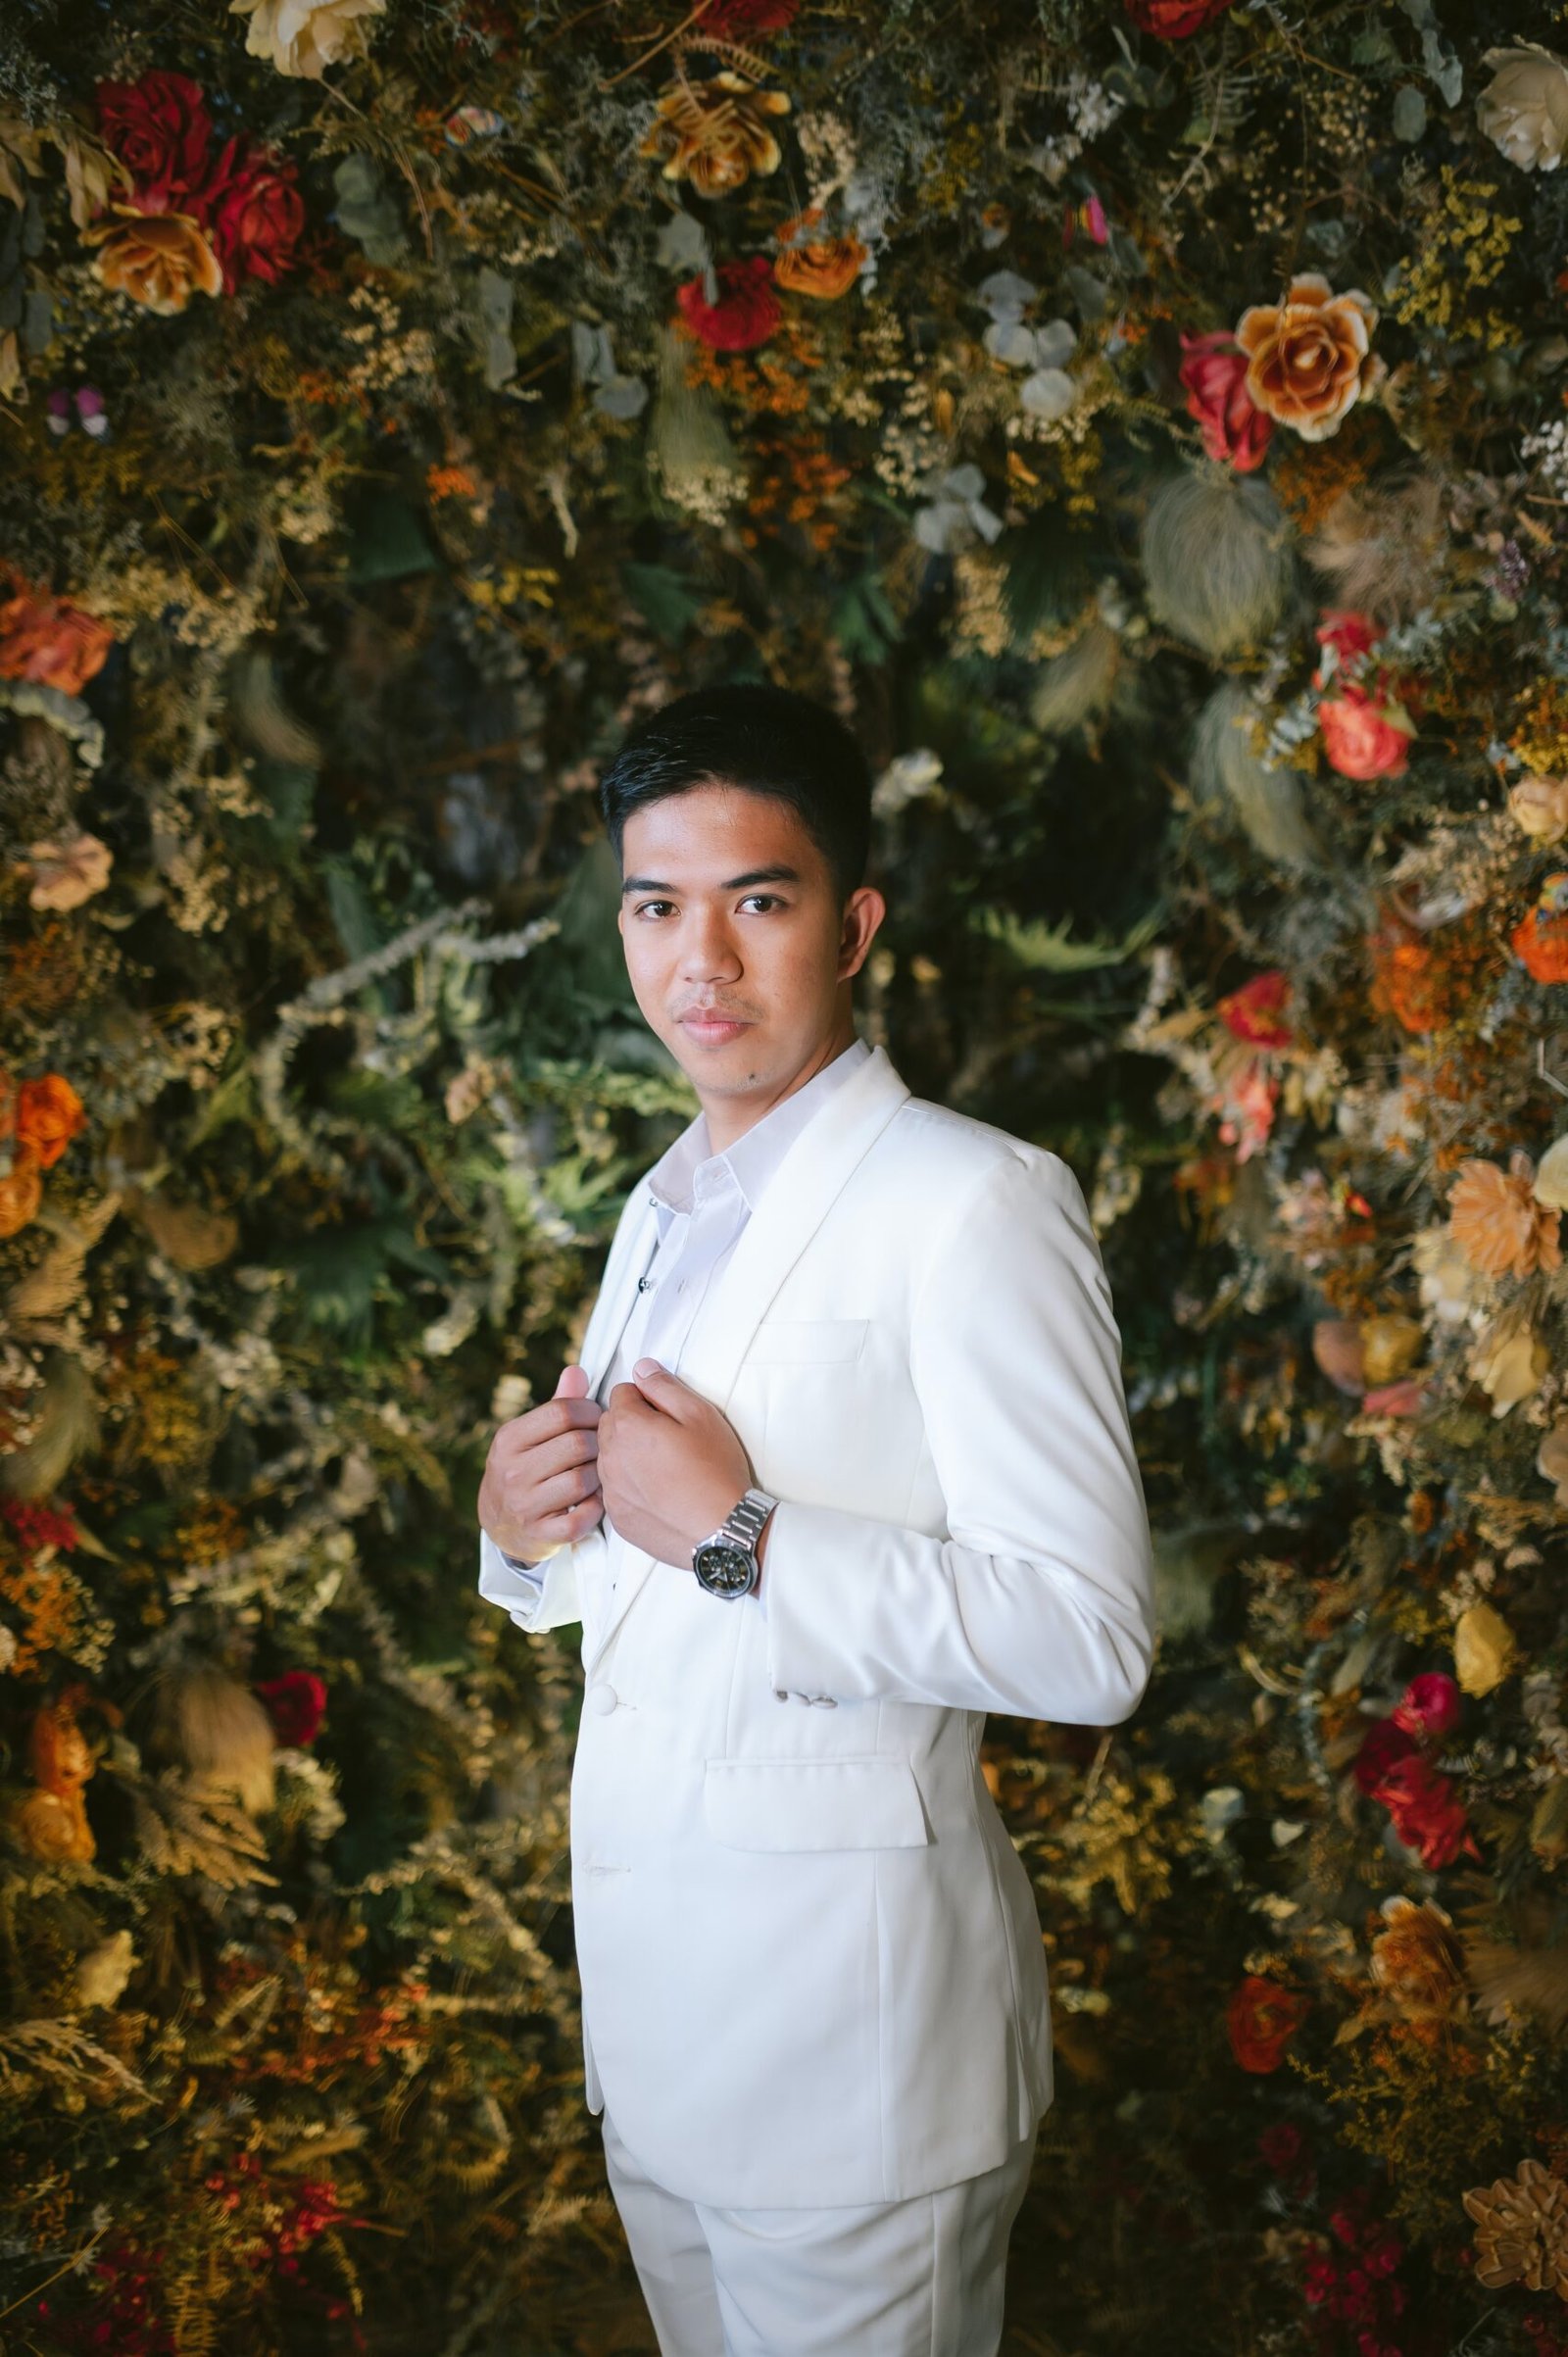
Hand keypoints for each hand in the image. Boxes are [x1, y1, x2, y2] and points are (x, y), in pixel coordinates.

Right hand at [477, 1364, 602, 1560]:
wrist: (500, 1525)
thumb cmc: (524, 1470)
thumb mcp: (529, 1436)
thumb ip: (556, 1405)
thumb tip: (577, 1370)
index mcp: (509, 1439)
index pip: (561, 1411)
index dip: (589, 1411)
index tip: (596, 1419)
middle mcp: (512, 1471)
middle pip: (577, 1444)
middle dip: (598, 1443)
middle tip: (602, 1447)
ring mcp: (524, 1505)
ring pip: (582, 1480)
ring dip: (599, 1476)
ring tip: (599, 1472)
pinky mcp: (541, 1535)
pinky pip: (582, 1518)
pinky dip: (596, 1508)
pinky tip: (595, 1500)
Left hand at [597, 1357, 753, 1570]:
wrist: (723, 1530)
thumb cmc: (715, 1468)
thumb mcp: (699, 1414)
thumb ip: (664, 1386)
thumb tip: (642, 1368)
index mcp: (626, 1425)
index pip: (621, 1393)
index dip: (647, 1399)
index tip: (669, 1415)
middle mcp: (609, 1457)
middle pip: (610, 1425)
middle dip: (633, 1425)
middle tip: (669, 1440)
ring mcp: (611, 1491)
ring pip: (611, 1459)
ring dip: (630, 1457)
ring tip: (667, 1469)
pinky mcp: (618, 1519)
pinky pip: (617, 1492)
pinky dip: (633, 1489)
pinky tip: (662, 1495)